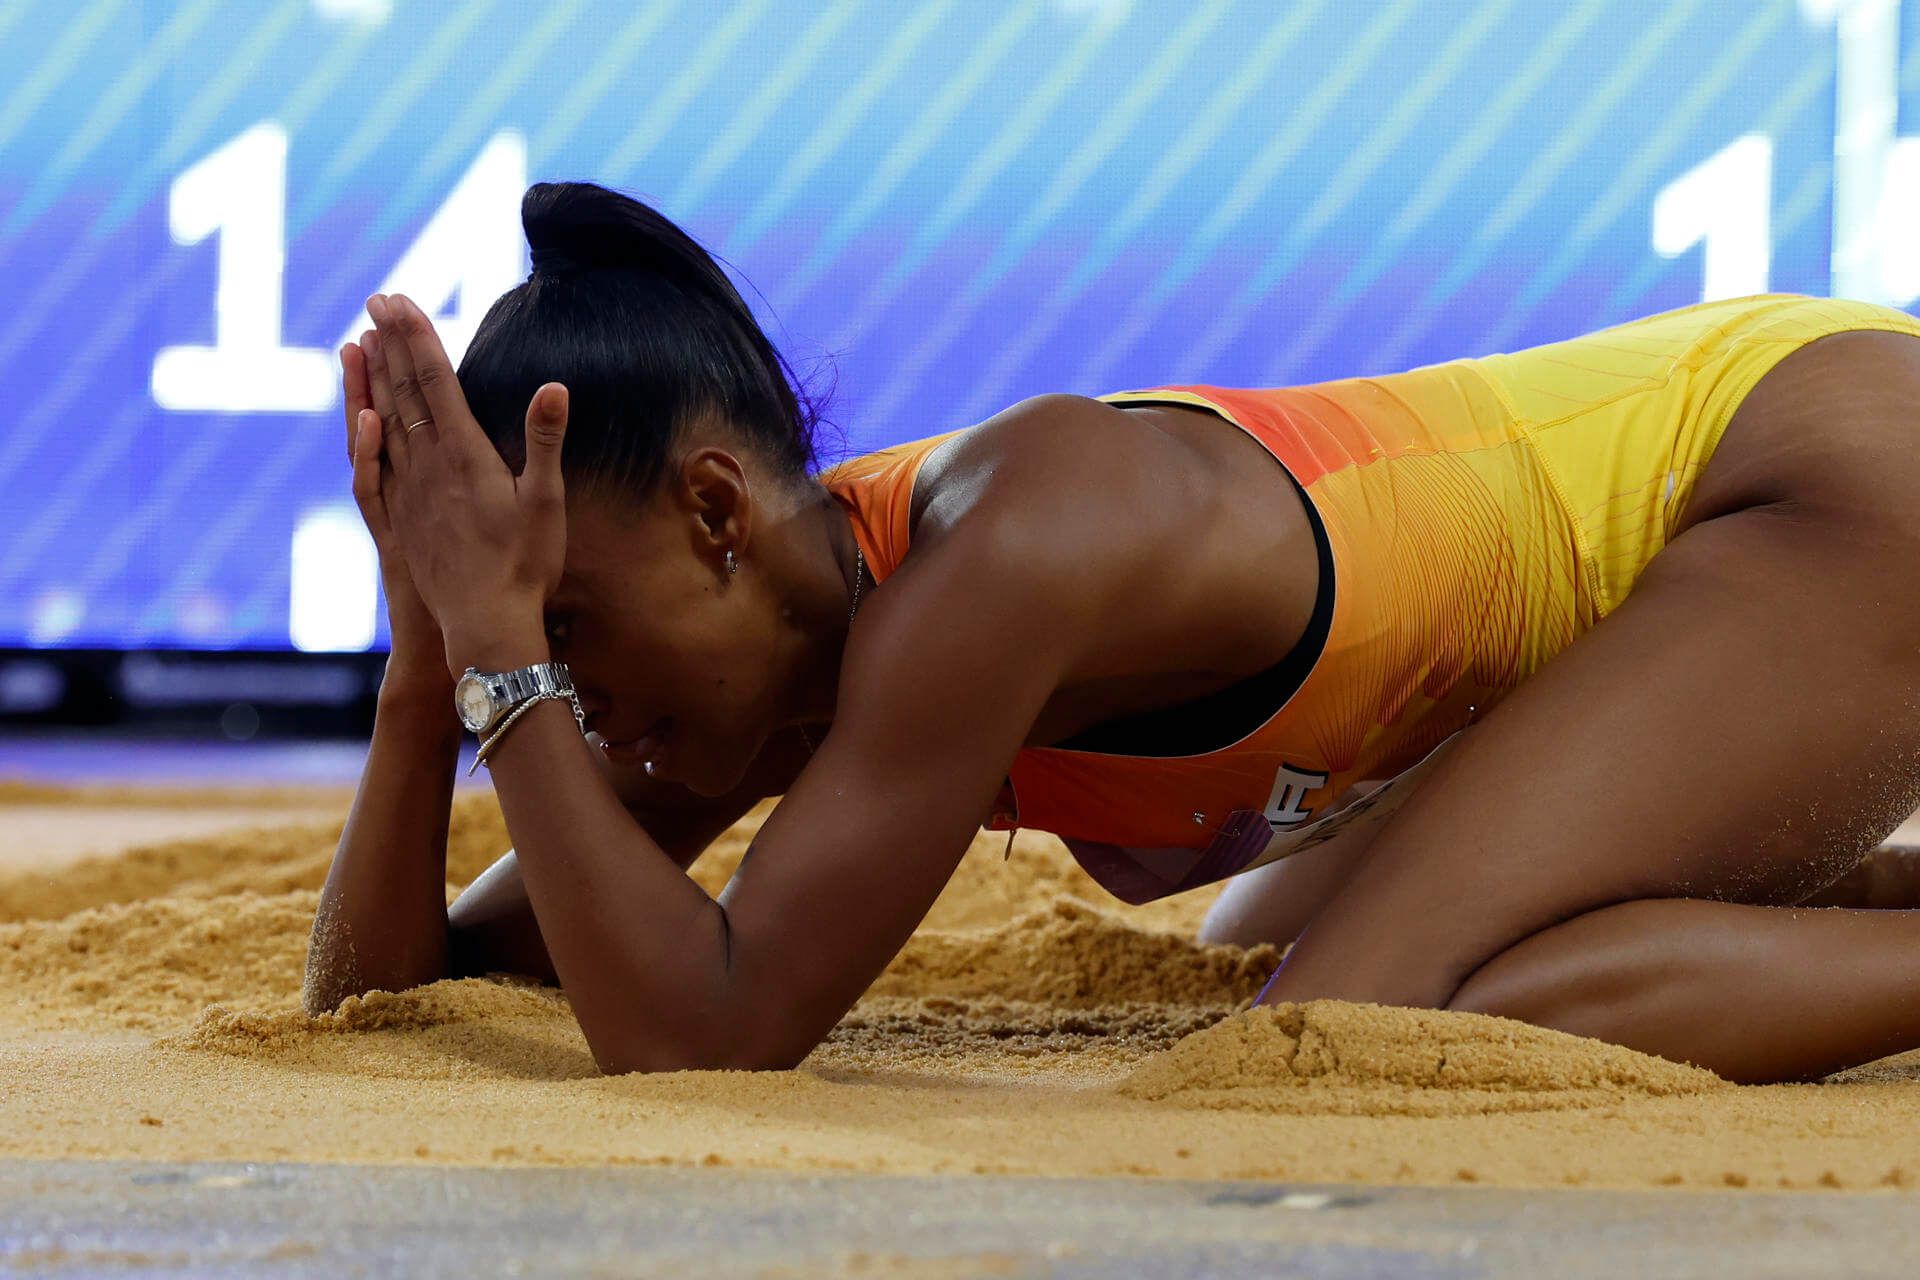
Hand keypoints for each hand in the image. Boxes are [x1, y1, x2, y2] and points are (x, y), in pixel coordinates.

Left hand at [358, 292, 568, 674]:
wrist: (486, 624)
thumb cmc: (526, 565)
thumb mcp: (546, 500)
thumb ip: (544, 440)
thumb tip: (555, 385)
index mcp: (465, 454)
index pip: (435, 381)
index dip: (417, 337)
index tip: (399, 301)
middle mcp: (428, 466)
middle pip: (404, 392)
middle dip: (391, 343)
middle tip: (376, 301)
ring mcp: (407, 492)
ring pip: (383, 422)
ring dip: (373, 379)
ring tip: (362, 341)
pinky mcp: (398, 519)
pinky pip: (372, 468)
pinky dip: (363, 436)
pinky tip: (361, 417)